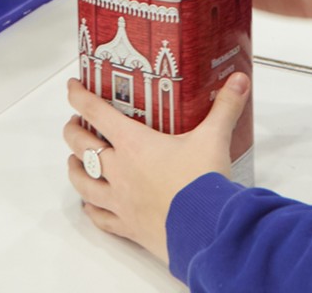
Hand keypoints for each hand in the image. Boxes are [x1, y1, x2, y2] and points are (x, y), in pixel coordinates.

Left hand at [64, 72, 249, 265]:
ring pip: (83, 182)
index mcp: (134, 144)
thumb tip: (238, 82)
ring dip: (74, 169)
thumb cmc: (202, 184)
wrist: (205, 229)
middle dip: (73, 132)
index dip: (80, 97)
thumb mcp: (214, 138)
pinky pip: (100, 217)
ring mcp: (120, 200)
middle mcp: (120, 171)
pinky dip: (91, 209)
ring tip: (73, 161)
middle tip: (74, 124)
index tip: (72, 88)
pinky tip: (89, 205)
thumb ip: (224, 107)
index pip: (97, 113)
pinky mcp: (128, 226)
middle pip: (82, 147)